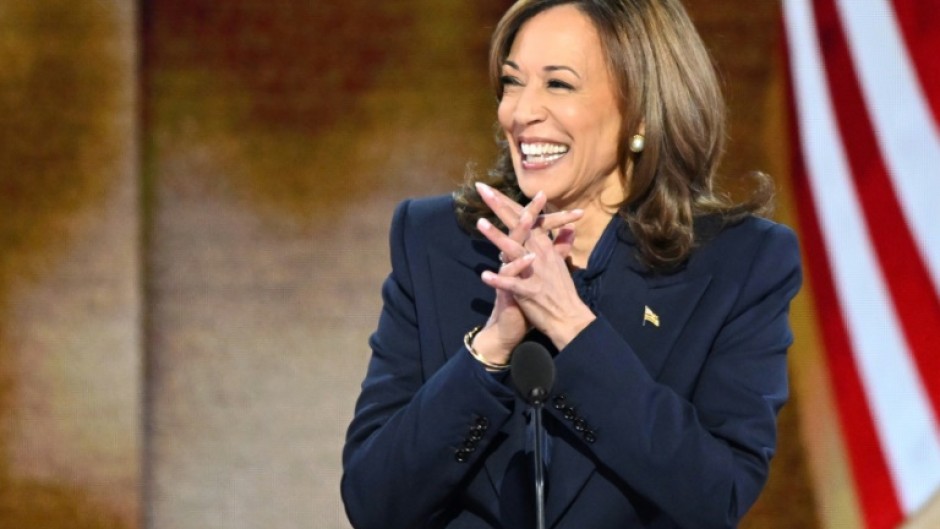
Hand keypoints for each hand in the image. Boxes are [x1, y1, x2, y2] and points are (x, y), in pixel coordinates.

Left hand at [473, 183, 589, 354]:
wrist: (569, 318)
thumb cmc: (561, 291)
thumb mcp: (561, 264)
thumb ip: (561, 243)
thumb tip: (569, 227)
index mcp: (543, 246)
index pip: (524, 218)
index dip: (506, 203)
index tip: (489, 189)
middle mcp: (538, 254)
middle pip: (517, 225)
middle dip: (499, 206)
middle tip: (482, 189)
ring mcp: (534, 272)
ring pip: (513, 250)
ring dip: (497, 237)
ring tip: (480, 223)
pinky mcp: (529, 291)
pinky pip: (512, 284)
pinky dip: (499, 280)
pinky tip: (484, 276)